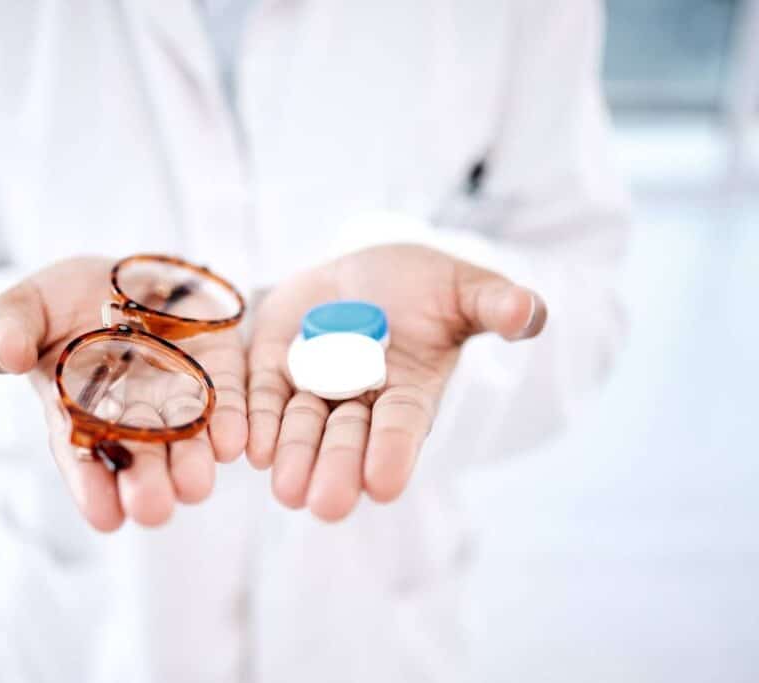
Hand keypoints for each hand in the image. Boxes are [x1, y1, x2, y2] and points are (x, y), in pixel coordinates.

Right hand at [0, 257, 247, 530]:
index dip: (93, 488)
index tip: (105, 517)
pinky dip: (232, 423)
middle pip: (142, 460)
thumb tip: (6, 356)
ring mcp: (179, 395)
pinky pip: (229, 401)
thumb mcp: (26, 306)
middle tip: (152, 508)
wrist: (125, 269)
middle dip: (148, 487)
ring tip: (194, 484)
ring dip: (194, 465)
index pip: (84, 459)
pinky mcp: (218, 369)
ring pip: (189, 441)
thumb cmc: (64, 299)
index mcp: (79, 412)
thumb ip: (8, 328)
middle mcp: (132, 415)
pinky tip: (233, 441)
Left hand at [246, 244, 545, 520]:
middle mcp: (359, 400)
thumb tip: (529, 310)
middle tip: (325, 504)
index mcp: (409, 391)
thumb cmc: (424, 287)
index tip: (384, 483)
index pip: (402, 426)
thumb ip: (493, 305)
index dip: (393, 452)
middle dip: (336, 468)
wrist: (366, 269)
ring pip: (300, 425)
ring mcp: (313, 385)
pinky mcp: (275, 365)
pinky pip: (261, 395)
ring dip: (292, 455)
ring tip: (286, 488)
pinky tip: (246, 447)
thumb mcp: (463, 290)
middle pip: (346, 437)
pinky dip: (254, 420)